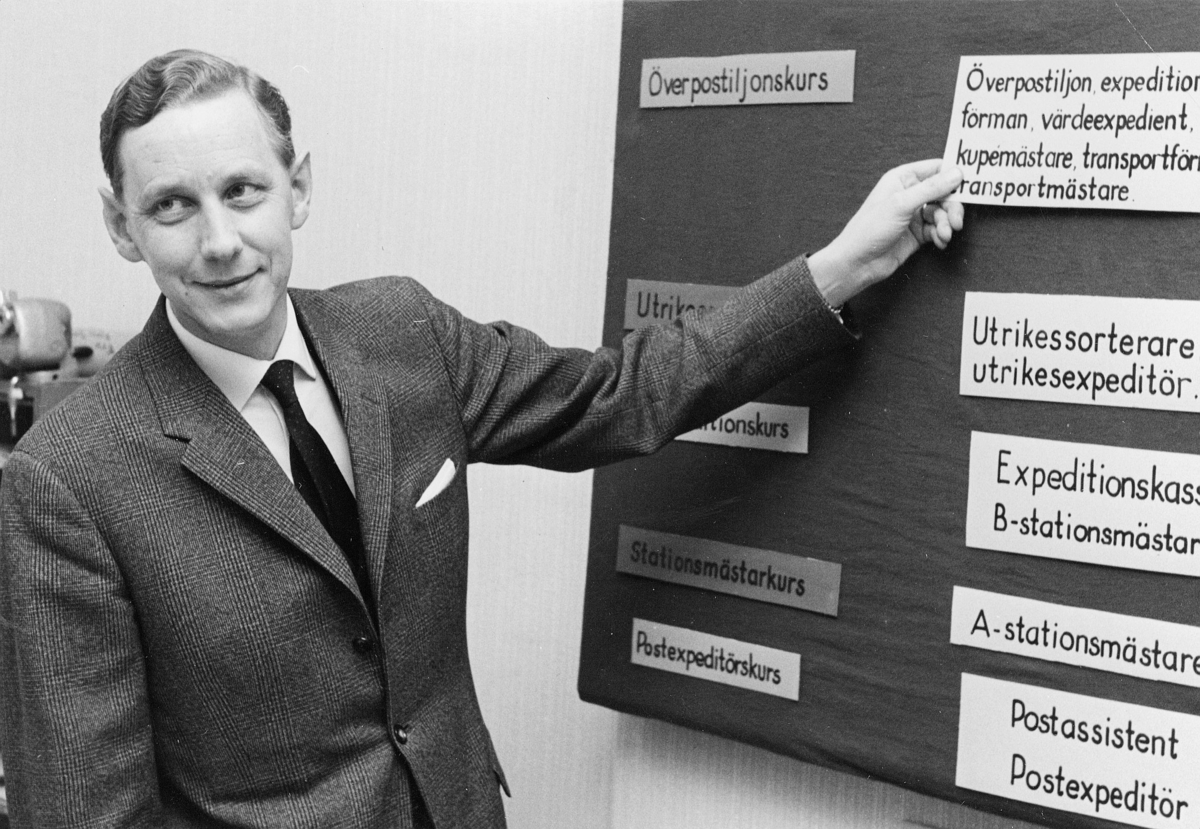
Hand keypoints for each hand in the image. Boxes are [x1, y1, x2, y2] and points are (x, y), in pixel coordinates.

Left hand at [807, 159, 963, 307]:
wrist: (857, 263)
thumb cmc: (868, 231)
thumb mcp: (902, 204)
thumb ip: (931, 188)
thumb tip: (955, 173)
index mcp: (902, 179)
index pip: (936, 169)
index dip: (953, 176)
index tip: (967, 187)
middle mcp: (909, 194)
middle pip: (944, 193)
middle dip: (952, 207)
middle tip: (956, 220)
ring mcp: (913, 214)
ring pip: (942, 213)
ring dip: (947, 224)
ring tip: (944, 235)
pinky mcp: (917, 233)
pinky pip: (938, 229)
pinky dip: (942, 235)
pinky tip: (940, 241)